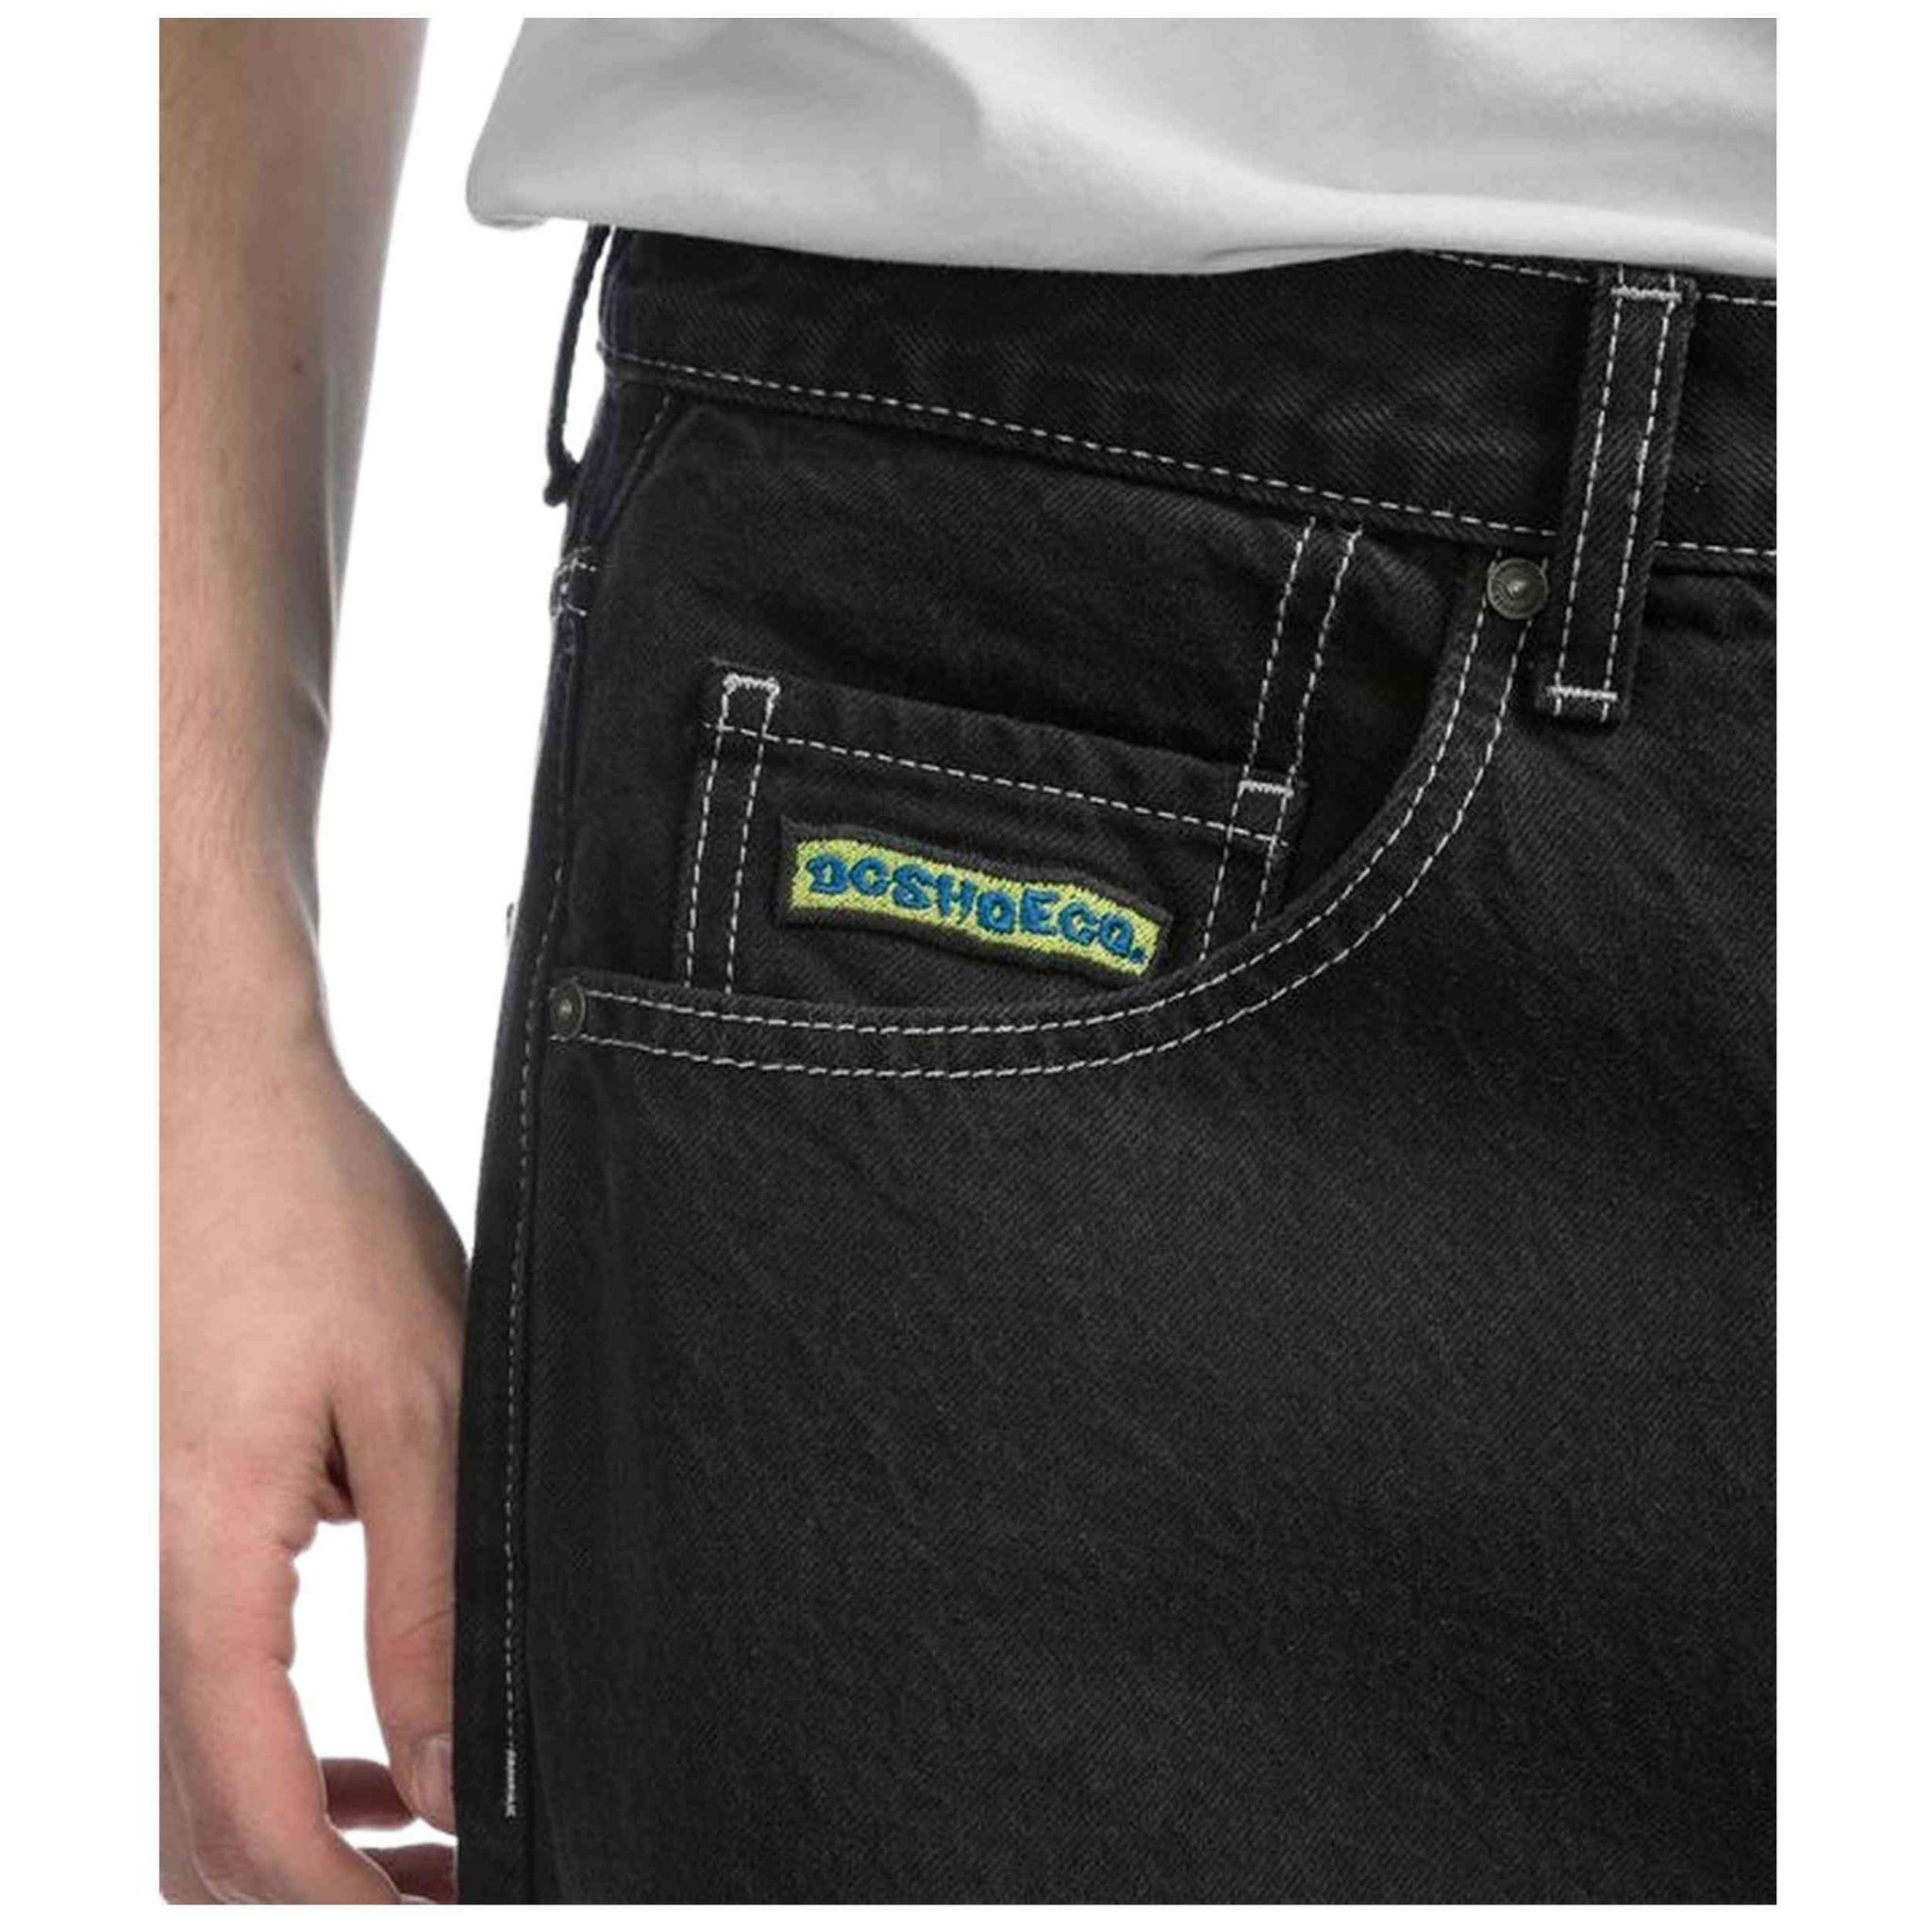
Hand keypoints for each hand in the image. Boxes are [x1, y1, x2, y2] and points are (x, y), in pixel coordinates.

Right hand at [162, 1031, 464, 1901]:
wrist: (200, 1095)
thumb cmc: (309, 1215)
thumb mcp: (415, 1403)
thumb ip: (426, 1594)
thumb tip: (443, 1766)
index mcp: (198, 1557)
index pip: (247, 1815)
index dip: (341, 1908)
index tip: (443, 1918)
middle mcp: (130, 1573)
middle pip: (193, 1826)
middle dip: (317, 1893)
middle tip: (446, 1892)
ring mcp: (122, 1548)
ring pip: (178, 1769)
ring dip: (291, 1834)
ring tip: (417, 1844)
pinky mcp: (144, 1514)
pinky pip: (185, 1683)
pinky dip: (265, 1751)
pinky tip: (360, 1750)